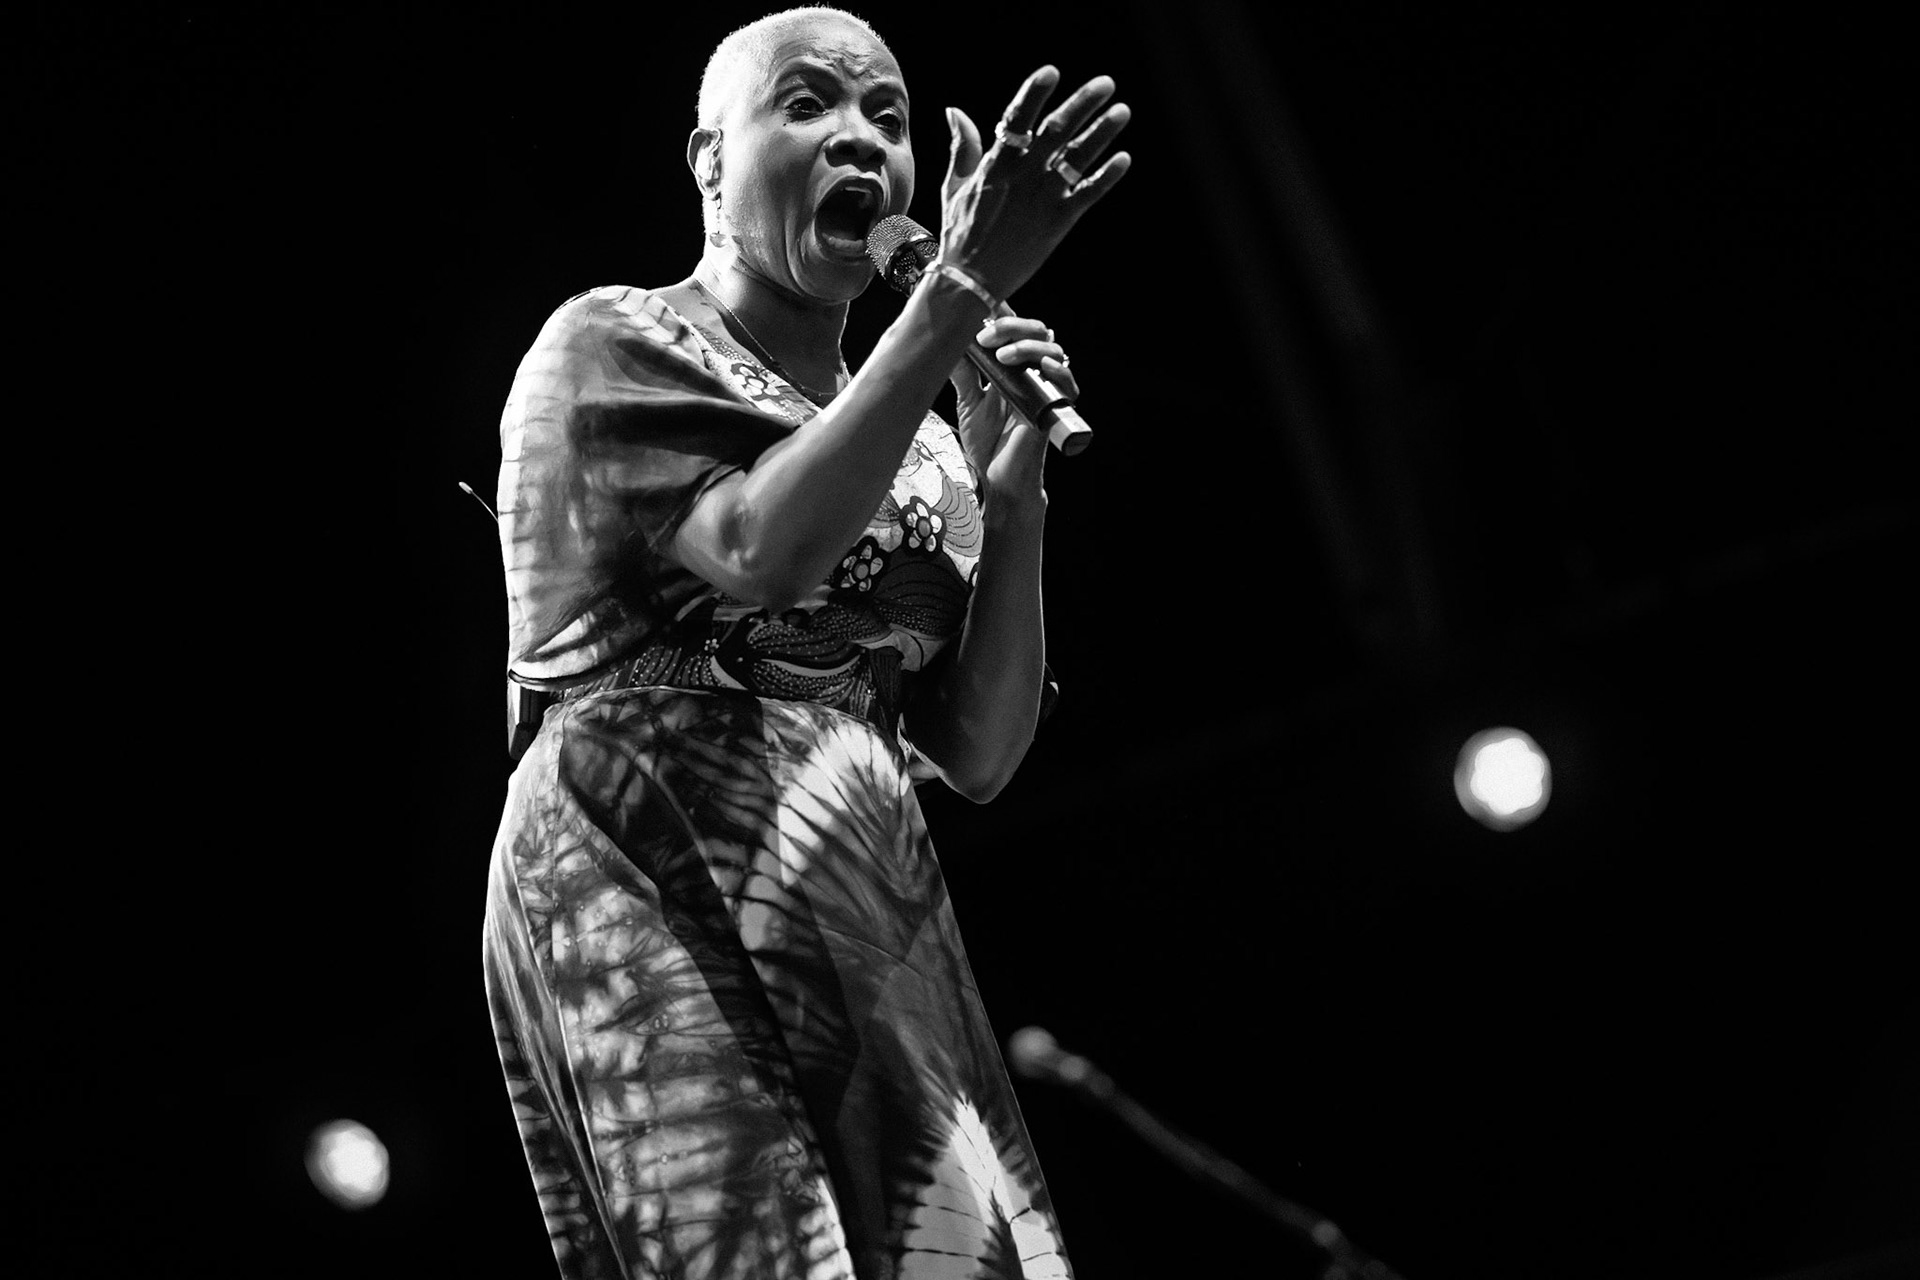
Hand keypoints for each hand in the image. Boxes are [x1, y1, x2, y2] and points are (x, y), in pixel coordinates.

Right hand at [940, 67, 1130, 302]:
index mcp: (996, 163)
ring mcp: (1043, 197)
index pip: (1018, 117)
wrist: (970, 280)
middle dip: (1083, 104)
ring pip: (1077, 157)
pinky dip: (1106, 176)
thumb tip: (955, 110)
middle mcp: (1023, 175)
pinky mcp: (1059, 221)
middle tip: (1106, 83)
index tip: (1052, 72)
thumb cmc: (960, 233)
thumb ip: (963, 146)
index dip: (1035, 92)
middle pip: (1057, 130)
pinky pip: (1088, 193)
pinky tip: (1124, 158)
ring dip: (1102, 132)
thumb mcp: (954, 185)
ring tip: (1122, 111)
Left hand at [951, 315, 1077, 511]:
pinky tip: (1042, 366)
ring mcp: (1044, 391)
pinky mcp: (1053, 411)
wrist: (997, 480)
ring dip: (1028, 346)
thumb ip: (964, 374)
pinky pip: (1067, 386)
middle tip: (985, 336)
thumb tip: (950, 345)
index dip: (1004, 315)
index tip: (982, 310)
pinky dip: (1059, 372)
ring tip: (1003, 356)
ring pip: (1053, 352)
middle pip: (1037, 332)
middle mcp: (1032, 375)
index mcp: (1013, 368)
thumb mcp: (969, 403)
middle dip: (1012, 327)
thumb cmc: (988, 443)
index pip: (1016, 330)